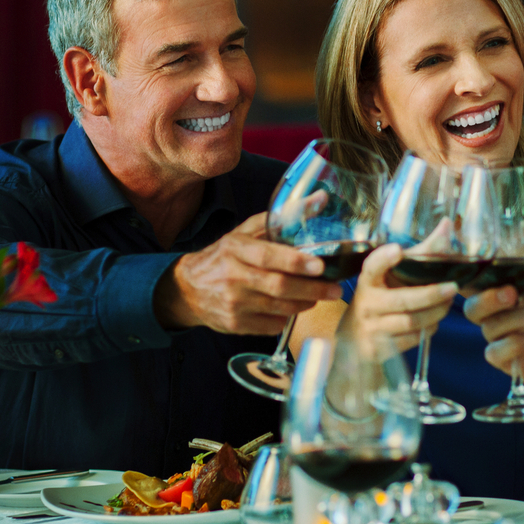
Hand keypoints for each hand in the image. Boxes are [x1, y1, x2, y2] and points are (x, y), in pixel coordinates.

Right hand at [154, 213, 344, 333]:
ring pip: (279, 308)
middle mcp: (231, 277)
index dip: (296, 262)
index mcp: (234, 249)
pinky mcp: (234, 324)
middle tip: (336, 290)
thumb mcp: (245, 232)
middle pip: (279, 286)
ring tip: (320, 296)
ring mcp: (232, 303)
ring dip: (305, 303)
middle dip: (313, 289)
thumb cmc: (225, 256)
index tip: (320, 266)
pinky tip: (292, 308)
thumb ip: (282, 217)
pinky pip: (271, 325)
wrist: (187, 289)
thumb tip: (321, 198)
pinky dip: (287, 317)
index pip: (267, 256)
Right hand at [348, 243, 459, 351]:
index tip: (397, 250)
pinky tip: (433, 322)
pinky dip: (428, 330)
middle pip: (403, 299)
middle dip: (432, 294)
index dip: (384, 259)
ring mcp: (370, 328)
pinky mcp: (377, 350)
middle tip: (453, 287)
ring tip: (448, 304)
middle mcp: (366, 304)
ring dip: (435, 313)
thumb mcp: (394, 276)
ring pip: (411, 322)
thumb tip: (448, 224)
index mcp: (368, 280)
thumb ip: (422, 252)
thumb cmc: (381, 300)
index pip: (372, 267)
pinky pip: (411, 339)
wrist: (353, 342)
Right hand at [465, 282, 523, 401]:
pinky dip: (513, 344)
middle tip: (511, 294)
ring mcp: (501, 338)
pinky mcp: (506, 360)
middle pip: (472, 307)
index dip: (475, 278)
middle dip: (488, 299)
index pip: (480, 284)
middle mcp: (500, 315)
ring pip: (488, 327)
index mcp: (510, 293)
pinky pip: (494, 352)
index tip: (488, 268)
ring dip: (514, 320)